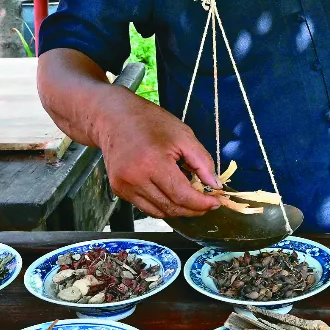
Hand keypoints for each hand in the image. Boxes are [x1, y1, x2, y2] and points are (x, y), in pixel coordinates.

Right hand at [97, 92, 221, 218]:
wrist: (114, 117)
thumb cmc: (150, 122)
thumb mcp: (183, 135)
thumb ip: (202, 162)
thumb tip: (215, 186)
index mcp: (153, 162)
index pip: (181, 195)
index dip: (201, 203)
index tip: (215, 202)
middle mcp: (135, 178)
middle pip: (170, 207)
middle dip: (192, 209)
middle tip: (206, 203)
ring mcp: (124, 186)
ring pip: (158, 212)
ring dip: (178, 210)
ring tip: (190, 198)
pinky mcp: (119, 190)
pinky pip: (146, 207)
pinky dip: (162, 205)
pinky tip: (171, 193)